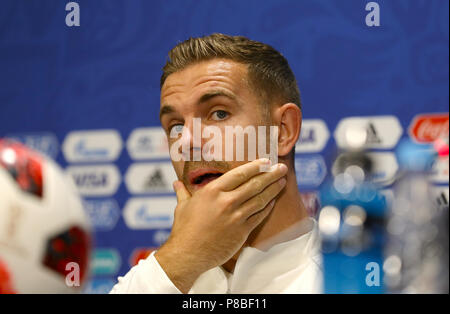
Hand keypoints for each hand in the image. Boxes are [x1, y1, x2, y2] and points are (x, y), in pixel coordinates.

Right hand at [154, 158, 287, 292]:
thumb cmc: (183, 229)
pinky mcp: (242, 231)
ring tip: (282, 181)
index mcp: (212, 191)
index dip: (255, 166)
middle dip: (271, 174)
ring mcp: (236, 217)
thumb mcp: (182, 206)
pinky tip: (273, 201)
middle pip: (254, 184)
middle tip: (282, 167)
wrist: (187, 255)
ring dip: (273, 189)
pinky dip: (267, 207)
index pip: (239, 174)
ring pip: (260, 199)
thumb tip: (176, 183)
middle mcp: (226, 201)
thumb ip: (183, 192)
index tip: (266, 161)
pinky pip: (259, 216)